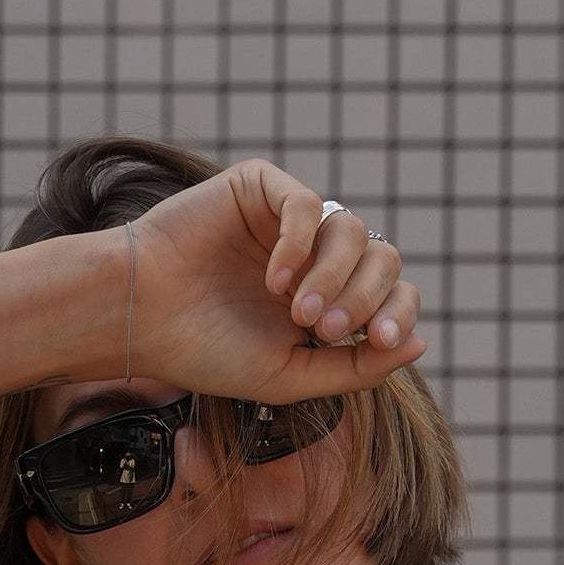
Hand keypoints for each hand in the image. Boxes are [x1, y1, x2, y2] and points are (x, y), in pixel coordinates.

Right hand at [129, 158, 426, 401]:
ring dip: (333, 276)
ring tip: (296, 311)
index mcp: (328, 300)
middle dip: (364, 299)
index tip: (382, 341)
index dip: (398, 314)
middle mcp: (315, 257)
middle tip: (322, 331)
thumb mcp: (291, 376)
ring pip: (351, 230)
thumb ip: (356, 368)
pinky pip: (307, 204)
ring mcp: (290, 220)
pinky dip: (299, 243)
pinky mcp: (261, 188)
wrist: (143, 320)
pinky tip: (274, 280)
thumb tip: (421, 346)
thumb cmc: (207, 353)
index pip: (392, 294)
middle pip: (382, 258)